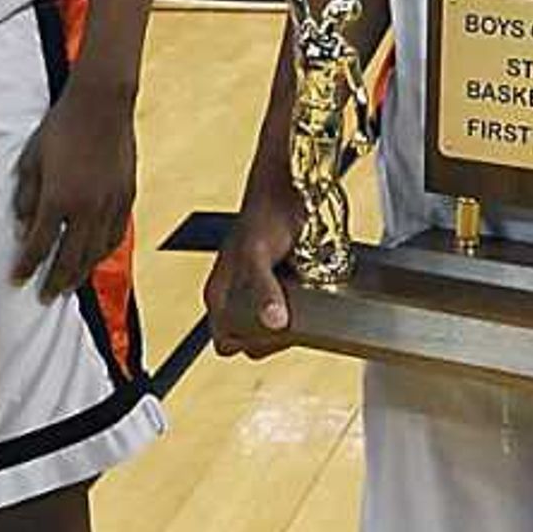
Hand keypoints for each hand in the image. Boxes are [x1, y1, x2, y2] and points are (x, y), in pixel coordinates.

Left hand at [10, 81, 135, 298]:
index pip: (39, 244)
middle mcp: (85, 208)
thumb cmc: (62, 126)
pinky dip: (102, 253)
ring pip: (95, 252)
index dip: (26, 266)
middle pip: (68, 257)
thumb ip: (26, 196)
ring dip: (79, 273)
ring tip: (68, 286)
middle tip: (44, 296)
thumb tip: (23, 226)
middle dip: (54, 281)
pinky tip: (94, 259)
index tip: (17, 279)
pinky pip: (114, 236)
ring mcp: (109, 205)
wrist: (101, 104)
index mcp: (58, 198)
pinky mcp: (126, 197)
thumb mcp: (32, 158)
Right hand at [207, 186, 303, 357]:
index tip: (273, 331)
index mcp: (219, 295)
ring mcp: (261, 294)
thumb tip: (274, 323)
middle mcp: (237, 298)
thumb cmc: (265, 213)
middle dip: (277, 335)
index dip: (249, 343)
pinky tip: (313, 293)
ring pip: (274, 328)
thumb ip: (262, 289)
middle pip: (254, 340)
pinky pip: (292, 311)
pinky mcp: (282, 287)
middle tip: (297, 316)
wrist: (290, 187)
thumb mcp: (257, 253)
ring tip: (306, 300)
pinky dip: (305, 309)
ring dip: (294, 322)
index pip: (227, 342)